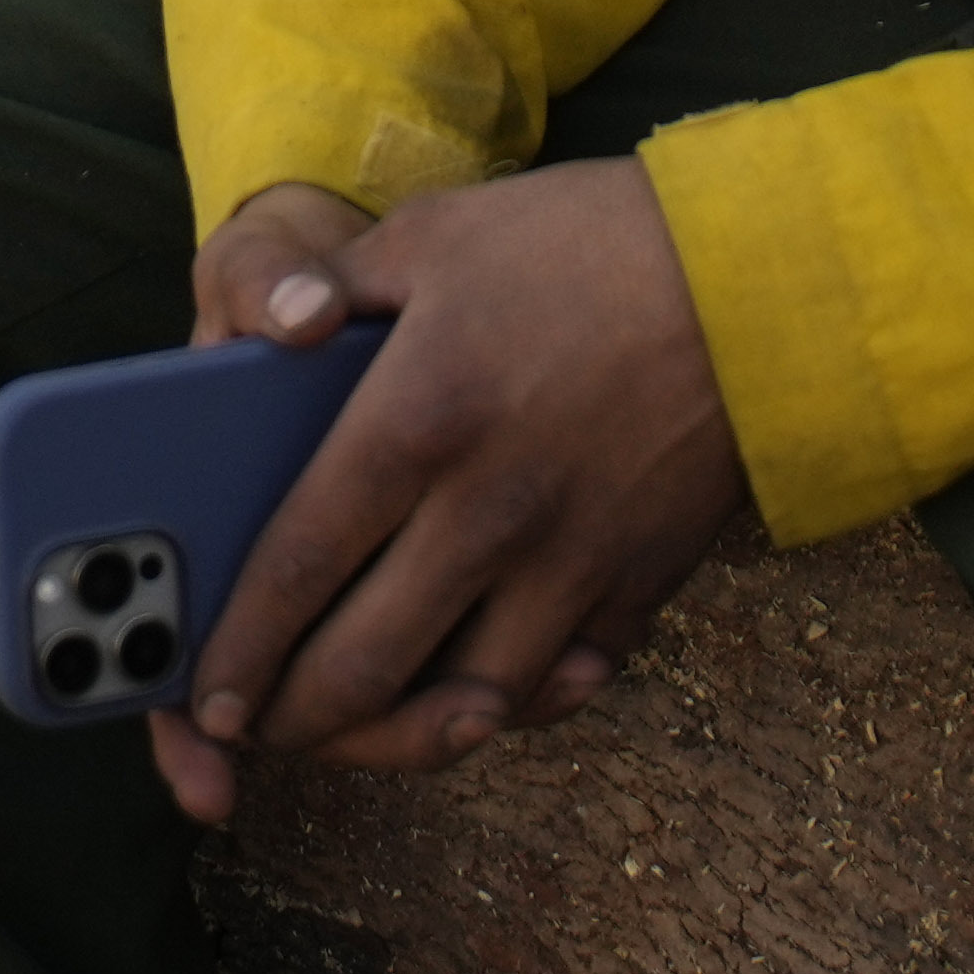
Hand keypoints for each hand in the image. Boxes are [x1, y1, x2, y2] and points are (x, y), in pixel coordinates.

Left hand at [149, 161, 741, 828]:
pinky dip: (505, 707)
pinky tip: (466, 701)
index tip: (209, 691)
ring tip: (351, 731)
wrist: (764, 280)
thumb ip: (332, 292)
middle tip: (262, 727)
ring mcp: (571, 562)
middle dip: (299, 717)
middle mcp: (488, 513)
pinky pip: (558, 683)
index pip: (299, 564)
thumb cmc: (582, 244)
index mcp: (416, 423)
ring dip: (396, 735)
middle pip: (367, 660)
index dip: (243, 644)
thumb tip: (263, 329)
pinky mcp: (639, 585)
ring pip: (466, 701)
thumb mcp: (434, 237)